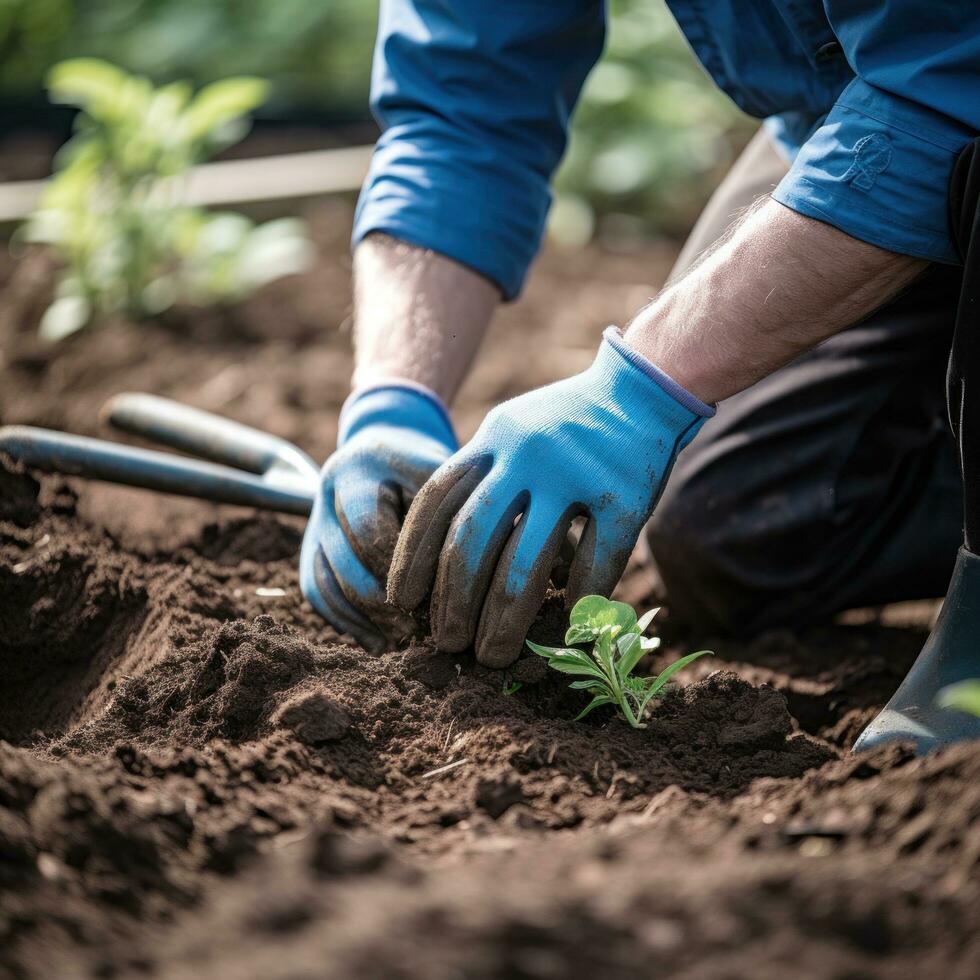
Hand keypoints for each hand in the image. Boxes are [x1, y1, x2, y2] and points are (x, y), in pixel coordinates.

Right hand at [300, 384, 456, 650]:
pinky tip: (381, 644)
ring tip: (407, 642)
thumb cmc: (429, 464)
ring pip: (326, 585)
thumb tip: (492, 566)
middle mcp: (325, 497)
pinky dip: (347, 623)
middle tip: (427, 632)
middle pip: (346, 566)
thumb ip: (453, 516)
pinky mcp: (310, 547)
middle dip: (387, 606)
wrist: (388, 447)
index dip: (403, 574)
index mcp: (357, 472)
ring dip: (367, 620)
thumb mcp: (445, 474)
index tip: (441, 602)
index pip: (371, 535)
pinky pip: (318, 593)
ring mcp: (312, 524)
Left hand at [388, 327, 712, 666]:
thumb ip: (480, 479)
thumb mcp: (510, 431)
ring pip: (525, 565)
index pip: (435, 503)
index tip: (402, 602)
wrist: (641, 388)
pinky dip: (578, 598)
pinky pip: (594, 562)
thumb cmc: (566, 424)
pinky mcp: (624, 495)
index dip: (412, 557)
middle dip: (452, 602)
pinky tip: (567, 620)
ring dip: (503, 620)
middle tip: (446, 644)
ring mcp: (576, 474)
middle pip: (472, 542)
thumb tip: (439, 561)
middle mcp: (526, 454)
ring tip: (493, 656)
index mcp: (493, 439)